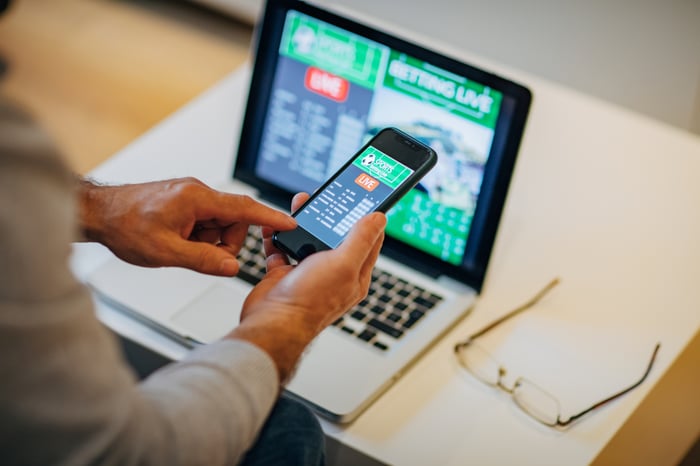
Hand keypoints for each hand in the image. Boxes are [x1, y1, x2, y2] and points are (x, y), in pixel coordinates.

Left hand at [78, 177, 295, 275]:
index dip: (269, 217)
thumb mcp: (166, 252)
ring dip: (208, 241)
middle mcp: (197, 192)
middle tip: (201, 255)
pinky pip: (205, 222)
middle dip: (224, 242)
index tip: (289, 223)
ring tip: (180, 248)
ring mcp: (190, 197)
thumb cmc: (125, 226)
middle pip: (234, 220)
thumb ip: (203, 260)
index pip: (244, 207)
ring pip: (219, 224)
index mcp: (197, 198)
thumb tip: (231, 266)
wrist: (98, 214)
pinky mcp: (184, 203)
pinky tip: (177, 242)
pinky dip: (198, 237)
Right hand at [229, 193, 385, 382]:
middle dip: (330, 214)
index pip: (369, 241)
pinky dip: (278, 235)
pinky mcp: (285, 275)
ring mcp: (309, 274)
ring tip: (299, 204)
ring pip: (308, 239)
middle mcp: (333, 274)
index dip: (368, 218)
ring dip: (303, 222)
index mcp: (355, 275)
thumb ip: (362, 239)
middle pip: (335, 236)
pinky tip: (275, 225)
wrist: (272, 323)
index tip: (365, 198)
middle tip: (326, 196)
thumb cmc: (310, 301)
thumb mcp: (344, 264)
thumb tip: (379, 218)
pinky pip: (282, 249)